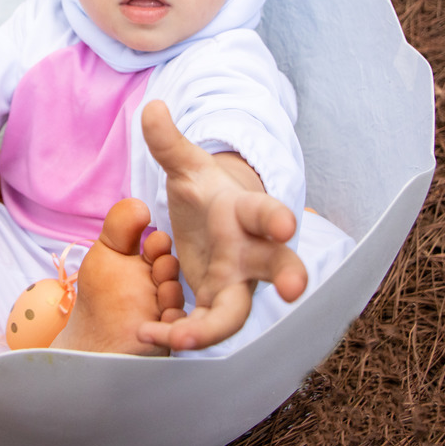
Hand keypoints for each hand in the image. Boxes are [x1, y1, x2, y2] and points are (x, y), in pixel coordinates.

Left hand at [137, 100, 307, 350]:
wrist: (212, 223)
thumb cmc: (204, 193)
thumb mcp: (184, 165)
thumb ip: (167, 141)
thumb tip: (150, 106)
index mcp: (245, 213)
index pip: (265, 212)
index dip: (277, 217)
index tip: (285, 223)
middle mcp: (251, 251)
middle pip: (278, 265)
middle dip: (288, 276)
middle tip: (294, 290)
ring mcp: (236, 282)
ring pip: (237, 312)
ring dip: (212, 329)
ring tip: (178, 340)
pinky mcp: (216, 305)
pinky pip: (206, 328)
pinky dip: (184, 336)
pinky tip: (154, 338)